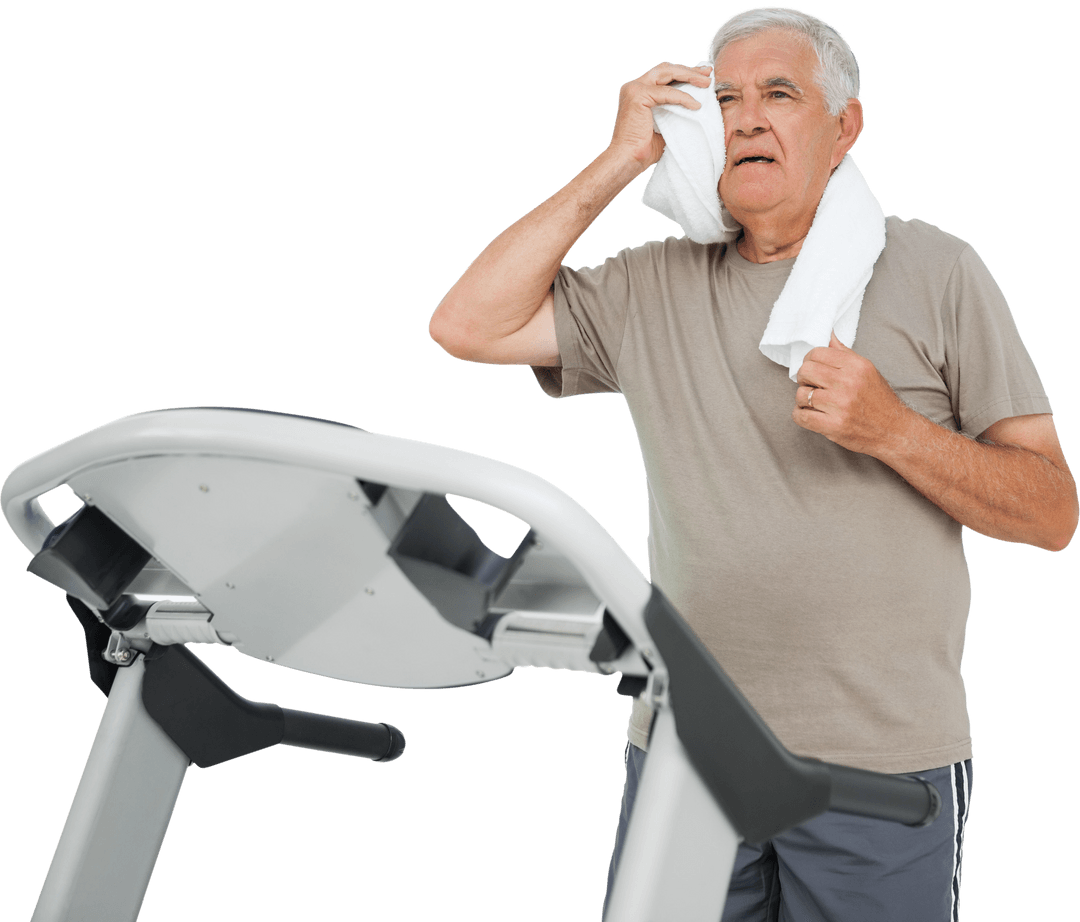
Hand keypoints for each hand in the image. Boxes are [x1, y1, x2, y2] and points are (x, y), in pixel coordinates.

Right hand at [606, 62, 712, 174]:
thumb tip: (695, 103)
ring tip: (706, 83)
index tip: (701, 76)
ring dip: (689, 76)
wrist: (628, 159)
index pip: (663, 76)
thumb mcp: (663, 123)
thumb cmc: (644, 149)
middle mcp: (634, 86)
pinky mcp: (638, 96)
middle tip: (708, 73)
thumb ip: (672, 109)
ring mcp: (634, 89)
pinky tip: (696, 105)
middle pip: (666, 69)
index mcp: (638, 92)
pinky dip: (683, 98)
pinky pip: (667, 93)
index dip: (683, 73)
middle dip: (688, 70)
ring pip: (667, 73)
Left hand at [793, 332, 911, 456]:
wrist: (894, 430)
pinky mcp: (833, 425)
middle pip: (805, 371)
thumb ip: (845, 353)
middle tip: (812, 385)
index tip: (813, 370)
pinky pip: (801, 416)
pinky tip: (811, 414)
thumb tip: (829, 335)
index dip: (809, 361)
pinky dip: (801, 415)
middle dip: (804, 379)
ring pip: (801, 394)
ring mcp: (840, 405)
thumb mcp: (867, 370)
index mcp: (856, 366)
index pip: (817, 353)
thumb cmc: (879, 400)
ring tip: (815, 402)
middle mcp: (848, 383)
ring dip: (803, 399)